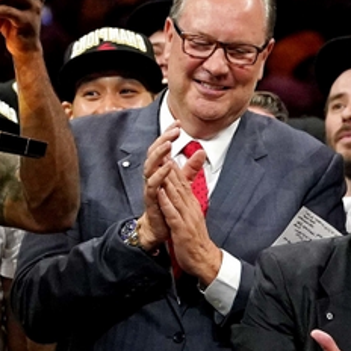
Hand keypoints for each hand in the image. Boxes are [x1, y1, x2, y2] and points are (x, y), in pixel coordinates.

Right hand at [136, 124, 179, 249]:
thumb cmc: (166, 204)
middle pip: (153, 152)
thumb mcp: (181, 182)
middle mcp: (151, 175)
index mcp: (158, 170)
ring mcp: (149, 186)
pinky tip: (167, 166)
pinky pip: (152, 184)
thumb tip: (201, 151)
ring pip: (149, 165)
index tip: (178, 122)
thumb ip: (190, 168)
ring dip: (158, 154)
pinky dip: (159, 175)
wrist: (159, 227)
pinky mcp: (150, 198)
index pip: (162, 148)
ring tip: (168, 144)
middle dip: (163, 139)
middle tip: (174, 130)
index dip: (168, 135)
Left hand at [156, 165, 220, 285]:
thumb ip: (186, 202)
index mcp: (192, 205)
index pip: (183, 183)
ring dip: (168, 181)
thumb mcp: (192, 216)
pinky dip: (166, 203)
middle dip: (170, 169)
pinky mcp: (182, 229)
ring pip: (176, 197)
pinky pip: (173, 214)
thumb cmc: (195, 238)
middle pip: (180, 185)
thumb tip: (181, 189)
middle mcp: (190, 208)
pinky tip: (160, 193)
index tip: (167, 153)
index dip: (174, 168)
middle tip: (163, 152)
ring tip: (160, 167)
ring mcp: (187, 218)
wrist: (204, 259)